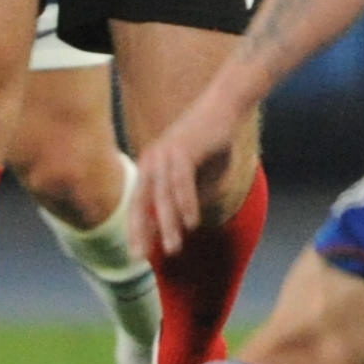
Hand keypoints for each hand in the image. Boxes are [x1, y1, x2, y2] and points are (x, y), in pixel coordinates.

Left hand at [133, 86, 243, 256]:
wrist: (225, 106)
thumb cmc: (213, 139)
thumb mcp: (198, 171)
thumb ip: (191, 192)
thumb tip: (187, 217)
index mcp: (150, 165)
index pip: (138, 202)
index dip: (137, 228)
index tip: (137, 253)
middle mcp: (151, 160)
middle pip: (141, 202)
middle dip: (141, 231)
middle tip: (141, 257)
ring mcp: (164, 155)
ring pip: (162, 198)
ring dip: (168, 225)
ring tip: (172, 248)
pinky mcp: (182, 151)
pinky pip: (181, 184)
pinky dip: (186, 205)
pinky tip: (191, 224)